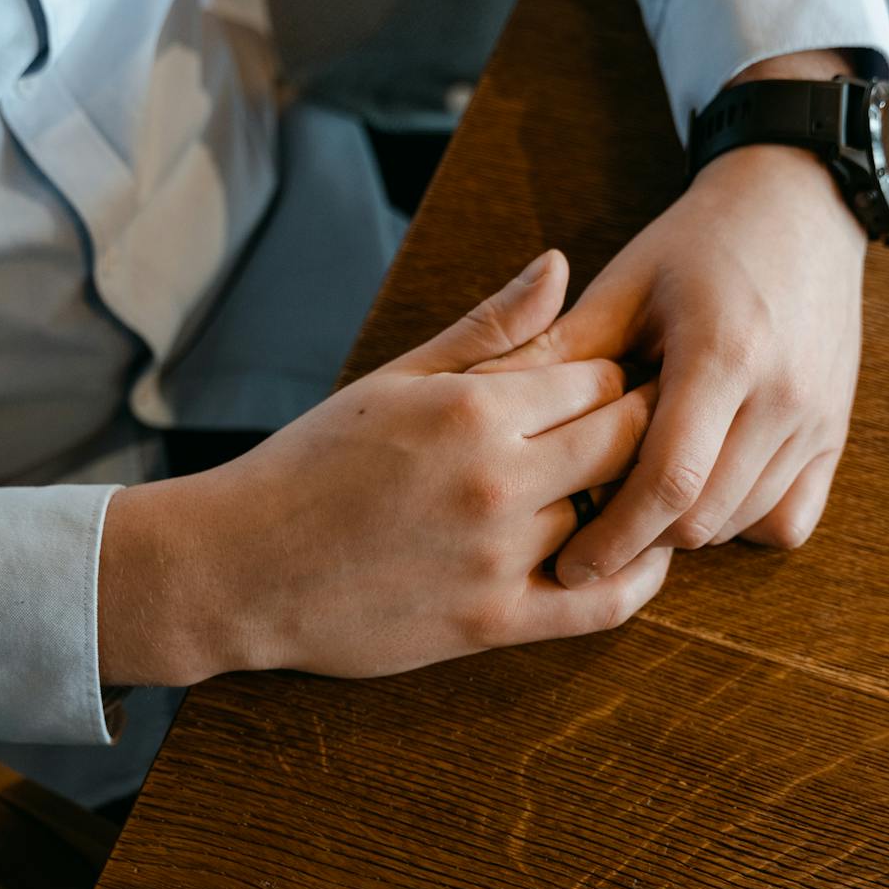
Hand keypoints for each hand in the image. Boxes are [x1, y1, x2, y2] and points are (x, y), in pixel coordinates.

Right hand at [97, 250, 668, 684]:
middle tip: (652, 430)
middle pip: (627, 441)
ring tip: (639, 487)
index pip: (600, 378)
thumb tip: (561, 264)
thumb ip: (489, 328)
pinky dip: (638, 579)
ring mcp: (496, 557)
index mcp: (471, 408)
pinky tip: (641, 558)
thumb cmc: (310, 465)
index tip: (617, 387)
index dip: (617, 378)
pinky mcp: (491, 624)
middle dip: (643, 432)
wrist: (236, 569)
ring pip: (617, 517)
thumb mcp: (396, 381)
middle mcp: (494, 481)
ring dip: (634, 502)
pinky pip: (602, 603)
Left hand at [477, 54, 867, 585]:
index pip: (668, 481)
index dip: (613, 536)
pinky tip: (701, 492)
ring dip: (683, 532)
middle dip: (640, 541)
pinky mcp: (836, 436)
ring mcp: (818, 420)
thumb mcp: (624, 283)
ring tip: (636, 506)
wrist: (801, 206)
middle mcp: (782, 395)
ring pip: (739, 525)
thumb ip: (561, 351)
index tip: (567, 562)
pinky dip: (739, 524)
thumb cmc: (699, 243)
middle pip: (702, 518)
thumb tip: (482, 403)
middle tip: (591, 536)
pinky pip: (787, 521)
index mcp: (723, 354)